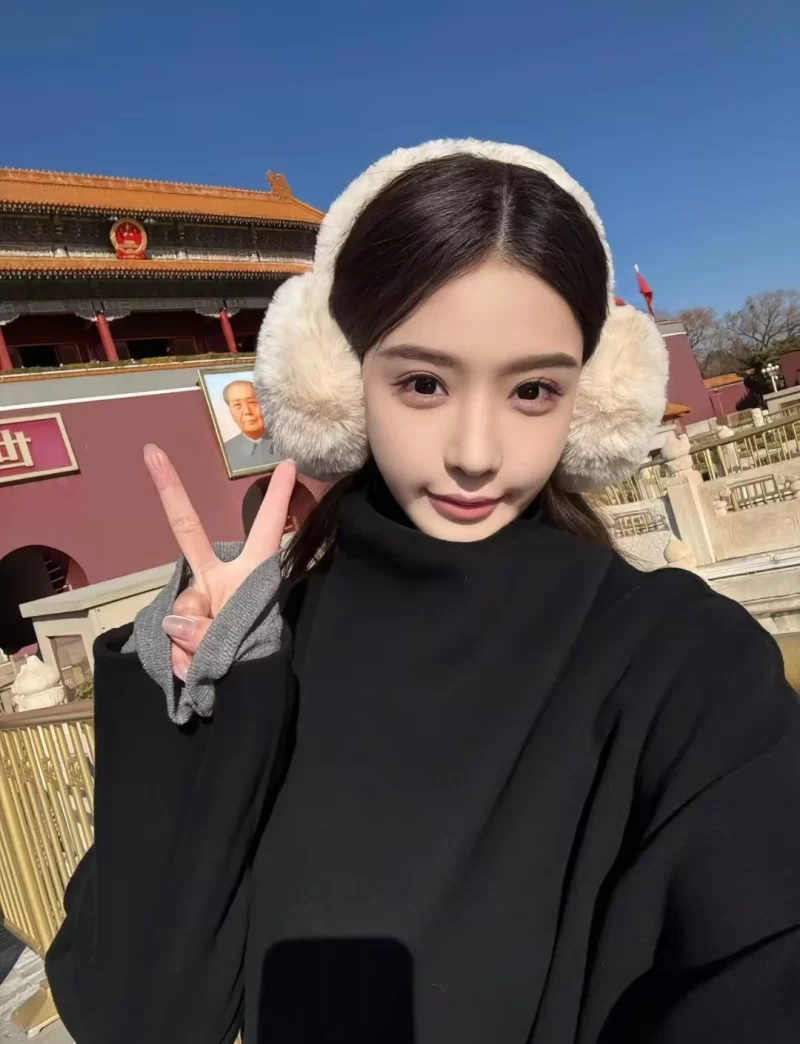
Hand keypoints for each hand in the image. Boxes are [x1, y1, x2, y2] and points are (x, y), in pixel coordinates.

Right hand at [143, 444, 295, 679]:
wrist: (240, 693)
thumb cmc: (250, 656)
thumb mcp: (240, 640)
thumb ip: (208, 631)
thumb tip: (176, 621)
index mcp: (249, 573)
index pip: (266, 530)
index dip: (277, 498)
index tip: (290, 463)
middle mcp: (219, 576)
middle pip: (188, 531)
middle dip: (170, 491)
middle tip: (151, 450)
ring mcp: (197, 597)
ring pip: (180, 606)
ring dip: (195, 644)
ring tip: (212, 663)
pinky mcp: (179, 623)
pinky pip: (171, 638)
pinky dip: (184, 662)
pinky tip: (194, 671)